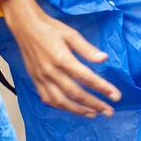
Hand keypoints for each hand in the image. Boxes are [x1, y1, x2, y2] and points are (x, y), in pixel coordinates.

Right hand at [0, 0, 120, 116]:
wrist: (25, 26)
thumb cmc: (50, 28)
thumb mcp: (71, 34)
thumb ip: (87, 49)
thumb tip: (104, 58)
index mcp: (61, 59)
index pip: (86, 78)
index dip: (102, 88)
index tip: (115, 96)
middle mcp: (50, 71)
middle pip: (75, 94)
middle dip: (94, 104)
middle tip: (109, 111)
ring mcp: (41, 78)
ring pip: (60, 101)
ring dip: (78, 110)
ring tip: (93, 114)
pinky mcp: (35, 80)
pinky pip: (47, 99)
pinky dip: (61, 106)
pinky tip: (72, 109)